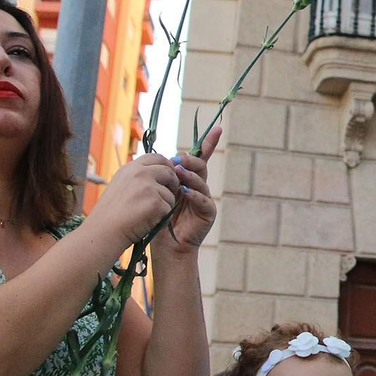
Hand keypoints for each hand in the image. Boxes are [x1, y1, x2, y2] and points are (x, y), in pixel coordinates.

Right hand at [90, 152, 181, 246]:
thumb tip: (163, 171)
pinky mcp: (155, 202)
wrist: (102, 232)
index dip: (166, 166)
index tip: (167, 178)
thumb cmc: (111, 214)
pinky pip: (169, 207)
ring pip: (171, 192)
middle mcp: (139, 173)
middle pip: (169, 171)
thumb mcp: (121, 186)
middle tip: (167, 196)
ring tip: (148, 214)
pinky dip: (162, 216)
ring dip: (165, 204)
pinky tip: (148, 221)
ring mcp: (148, 187)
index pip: (157, 157)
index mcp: (130, 168)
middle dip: (173, 183)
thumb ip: (138, 177)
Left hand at [153, 126, 220, 257]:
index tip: (218, 127)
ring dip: (189, 174)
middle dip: (189, 159)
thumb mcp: (159, 193)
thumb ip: (162, 177)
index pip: (199, 158)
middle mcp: (199, 187)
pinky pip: (204, 200)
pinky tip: (185, 192)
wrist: (166, 247)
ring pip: (201, 180)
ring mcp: (205, 199)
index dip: (209, 143)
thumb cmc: (159, 220)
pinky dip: (194, 195)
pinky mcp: (208, 213)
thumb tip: (157, 157)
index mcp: (188, 180)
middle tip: (175, 160)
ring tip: (176, 172)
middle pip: (200, 165)